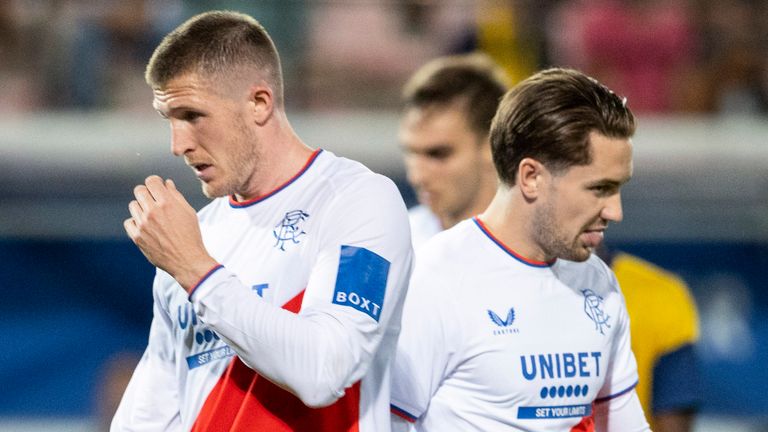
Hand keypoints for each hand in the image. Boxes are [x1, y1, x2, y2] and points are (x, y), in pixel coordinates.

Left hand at [124, 175, 218, 291]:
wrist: (187, 260)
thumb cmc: (191, 235)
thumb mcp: (188, 212)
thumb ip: (176, 196)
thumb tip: (166, 183)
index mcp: (167, 203)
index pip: (151, 181)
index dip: (155, 182)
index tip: (157, 187)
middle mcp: (152, 212)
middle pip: (139, 190)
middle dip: (147, 193)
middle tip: (154, 201)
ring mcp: (143, 225)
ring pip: (133, 205)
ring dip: (141, 208)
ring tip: (152, 217)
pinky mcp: (137, 237)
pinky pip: (128, 222)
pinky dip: (135, 222)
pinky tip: (146, 227)